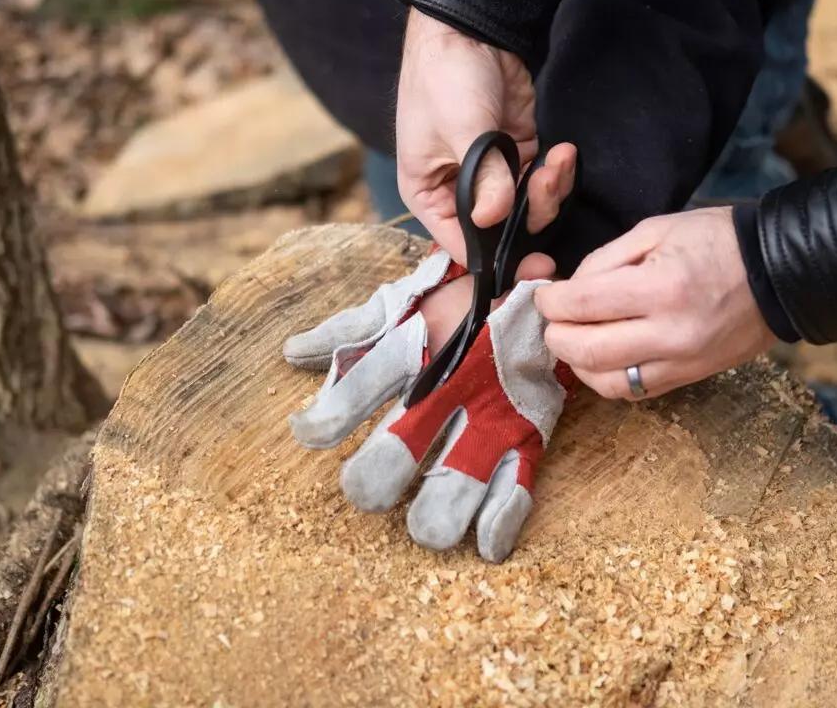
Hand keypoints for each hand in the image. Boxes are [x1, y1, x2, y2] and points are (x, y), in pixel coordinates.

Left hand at [283, 251, 568, 562]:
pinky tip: (483, 546)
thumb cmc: (461, 301)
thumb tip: (292, 353)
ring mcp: (493, 414)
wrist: (544, 291)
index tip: (307, 433)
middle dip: (373, 482)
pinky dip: (499, 524)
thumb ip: (349, 331)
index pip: (359, 387)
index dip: (326, 419)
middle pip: (400, 451)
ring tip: (423, 526)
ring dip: (433, 518)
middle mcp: (452, 384)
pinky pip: (516, 488)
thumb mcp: (403, 303)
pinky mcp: (529, 435)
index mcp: (417, 345)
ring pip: (457, 485)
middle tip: (366, 490)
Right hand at [396, 10, 575, 262]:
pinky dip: (557, 173)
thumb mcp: (461, 128)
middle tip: (549, 192)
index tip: (531, 266)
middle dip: (531, 220)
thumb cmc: (445, 76)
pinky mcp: (518, 154)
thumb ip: (482, 176)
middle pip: (500, 233)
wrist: (471, 27)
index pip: (461, 246)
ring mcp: (492, 174)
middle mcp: (458, 192)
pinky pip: (542, 181)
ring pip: (528, 210)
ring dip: (549, 192)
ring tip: (557, 160)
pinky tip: (564, 151)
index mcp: (428, 194)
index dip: (495, 261)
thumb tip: (493, 219)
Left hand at [534, 207, 776, 399]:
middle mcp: (669, 334)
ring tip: (574, 338)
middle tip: (553, 319)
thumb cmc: (718, 242)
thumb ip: (606, 260)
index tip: (545, 295)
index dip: (550, 302)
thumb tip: (569, 289)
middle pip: (585, 351)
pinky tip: (603, 355)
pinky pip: (633, 391)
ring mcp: (680, 363)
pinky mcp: (689, 378)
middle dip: (555, 335)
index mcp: (660, 288)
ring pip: (605, 382)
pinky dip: (607, 377)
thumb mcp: (657, 229)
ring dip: (578, 363)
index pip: (581, 305)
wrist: (781, 273)